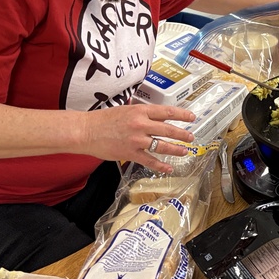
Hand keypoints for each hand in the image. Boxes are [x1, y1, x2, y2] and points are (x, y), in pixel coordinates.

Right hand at [80, 104, 195, 173]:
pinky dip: (161, 166)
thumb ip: (141, 113)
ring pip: (162, 146)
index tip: (191, 117)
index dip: (182, 115)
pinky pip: (150, 161)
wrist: (86, 131)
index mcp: (140, 111)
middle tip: (191, 137)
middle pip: (168, 129)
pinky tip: (169, 168)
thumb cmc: (103, 119)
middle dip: (183, 134)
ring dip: (176, 149)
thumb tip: (155, 115)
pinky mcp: (130, 154)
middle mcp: (141, 124)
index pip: (167, 112)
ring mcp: (137, 140)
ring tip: (185, 151)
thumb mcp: (125, 109)